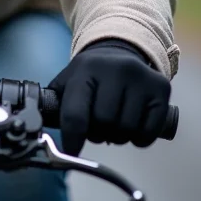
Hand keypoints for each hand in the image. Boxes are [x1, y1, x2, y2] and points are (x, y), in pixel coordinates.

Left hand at [47, 39, 170, 155]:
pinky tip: (132, 125)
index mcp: (86, 68)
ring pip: (126, 130)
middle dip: (98, 133)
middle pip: (103, 125)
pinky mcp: (160, 88)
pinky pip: (148, 132)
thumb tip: (39, 128)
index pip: (75, 114)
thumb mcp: (68, 79)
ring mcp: (140, 78)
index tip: (72, 150)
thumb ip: (55, 104)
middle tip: (97, 126)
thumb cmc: (90, 74)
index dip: (72, 139)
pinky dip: (138, 138)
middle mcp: (115, 70)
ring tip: (113, 122)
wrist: (121, 50)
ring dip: (117, 136)